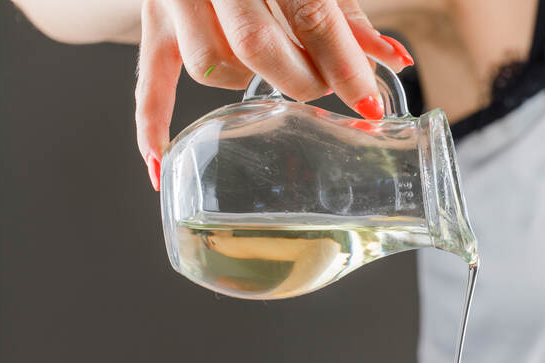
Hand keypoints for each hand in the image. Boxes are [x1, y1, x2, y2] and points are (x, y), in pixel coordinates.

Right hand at [136, 0, 413, 189]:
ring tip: (277, 74)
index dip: (344, 64)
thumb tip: (396, 61)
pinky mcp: (153, 24)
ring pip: (211, 65)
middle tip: (324, 87)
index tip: (370, 103)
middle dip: (301, 79)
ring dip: (249, 85)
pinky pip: (149, 82)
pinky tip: (160, 164)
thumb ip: (349, 18)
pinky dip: (152, 125)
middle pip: (257, 46)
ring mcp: (175, 0)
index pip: (311, 16)